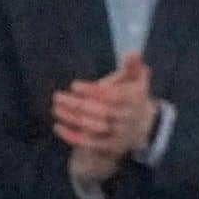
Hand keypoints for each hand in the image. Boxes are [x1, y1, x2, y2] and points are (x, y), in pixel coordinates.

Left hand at [55, 54, 155, 181]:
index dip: (92, 91)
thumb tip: (133, 51)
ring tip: (55, 108)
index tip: (74, 85)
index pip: (113, 97)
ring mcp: (120, 134)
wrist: (142, 128)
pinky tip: (57, 127)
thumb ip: (133, 67)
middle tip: (58, 97)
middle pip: (101, 112)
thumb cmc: (131, 99)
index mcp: (135, 101)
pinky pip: (90, 144)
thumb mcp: (135, 82)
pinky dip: (72, 136)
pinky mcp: (110, 147)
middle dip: (77, 104)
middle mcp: (128, 119)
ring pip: (94, 127)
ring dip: (72, 118)